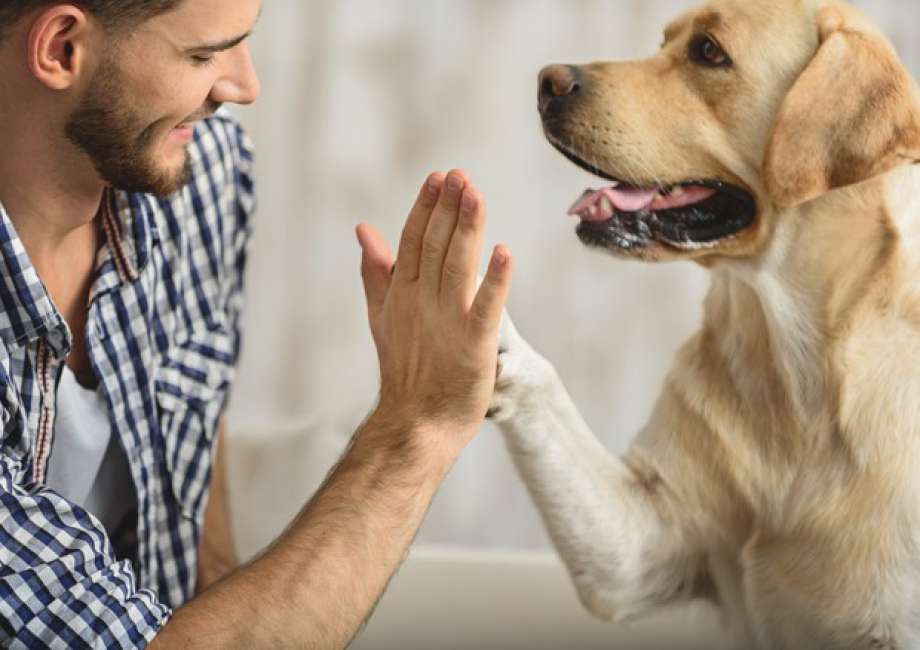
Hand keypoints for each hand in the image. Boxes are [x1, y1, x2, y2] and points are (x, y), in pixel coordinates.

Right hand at [355, 170, 512, 455]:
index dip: (427, 208)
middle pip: (435, 246)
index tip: (439, 178)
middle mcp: (422, 302)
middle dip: (448, 208)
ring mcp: (448, 322)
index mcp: (403, 293)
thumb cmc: (404, 369)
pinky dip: (494, 280)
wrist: (415, 423)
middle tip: (460, 175)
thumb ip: (376, 271)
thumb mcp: (382, 315)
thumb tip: (363, 229)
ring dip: (467, 230)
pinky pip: (486, 307)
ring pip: (457, 266)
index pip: (413, 241)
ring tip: (476, 195)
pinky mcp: (474, 344)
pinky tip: (504, 252)